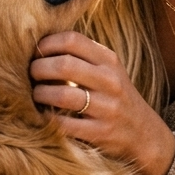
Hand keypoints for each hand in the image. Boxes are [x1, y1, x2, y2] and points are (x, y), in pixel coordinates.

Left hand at [30, 31, 174, 174]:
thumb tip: (40, 44)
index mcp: (109, 60)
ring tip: (36, 94)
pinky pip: (63, 124)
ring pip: (61, 95)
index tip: (35, 52)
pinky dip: (47, 118)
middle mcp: (110, 80)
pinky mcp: (100, 133)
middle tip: (30, 74)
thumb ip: (82, 56)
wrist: (143, 134)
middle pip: (64, 65)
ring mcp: (107, 108)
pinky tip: (43, 115)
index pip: (72, 40)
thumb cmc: (115, 97)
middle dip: (38, 68)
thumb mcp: (108, 70)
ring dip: (40, 94)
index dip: (47, 44)